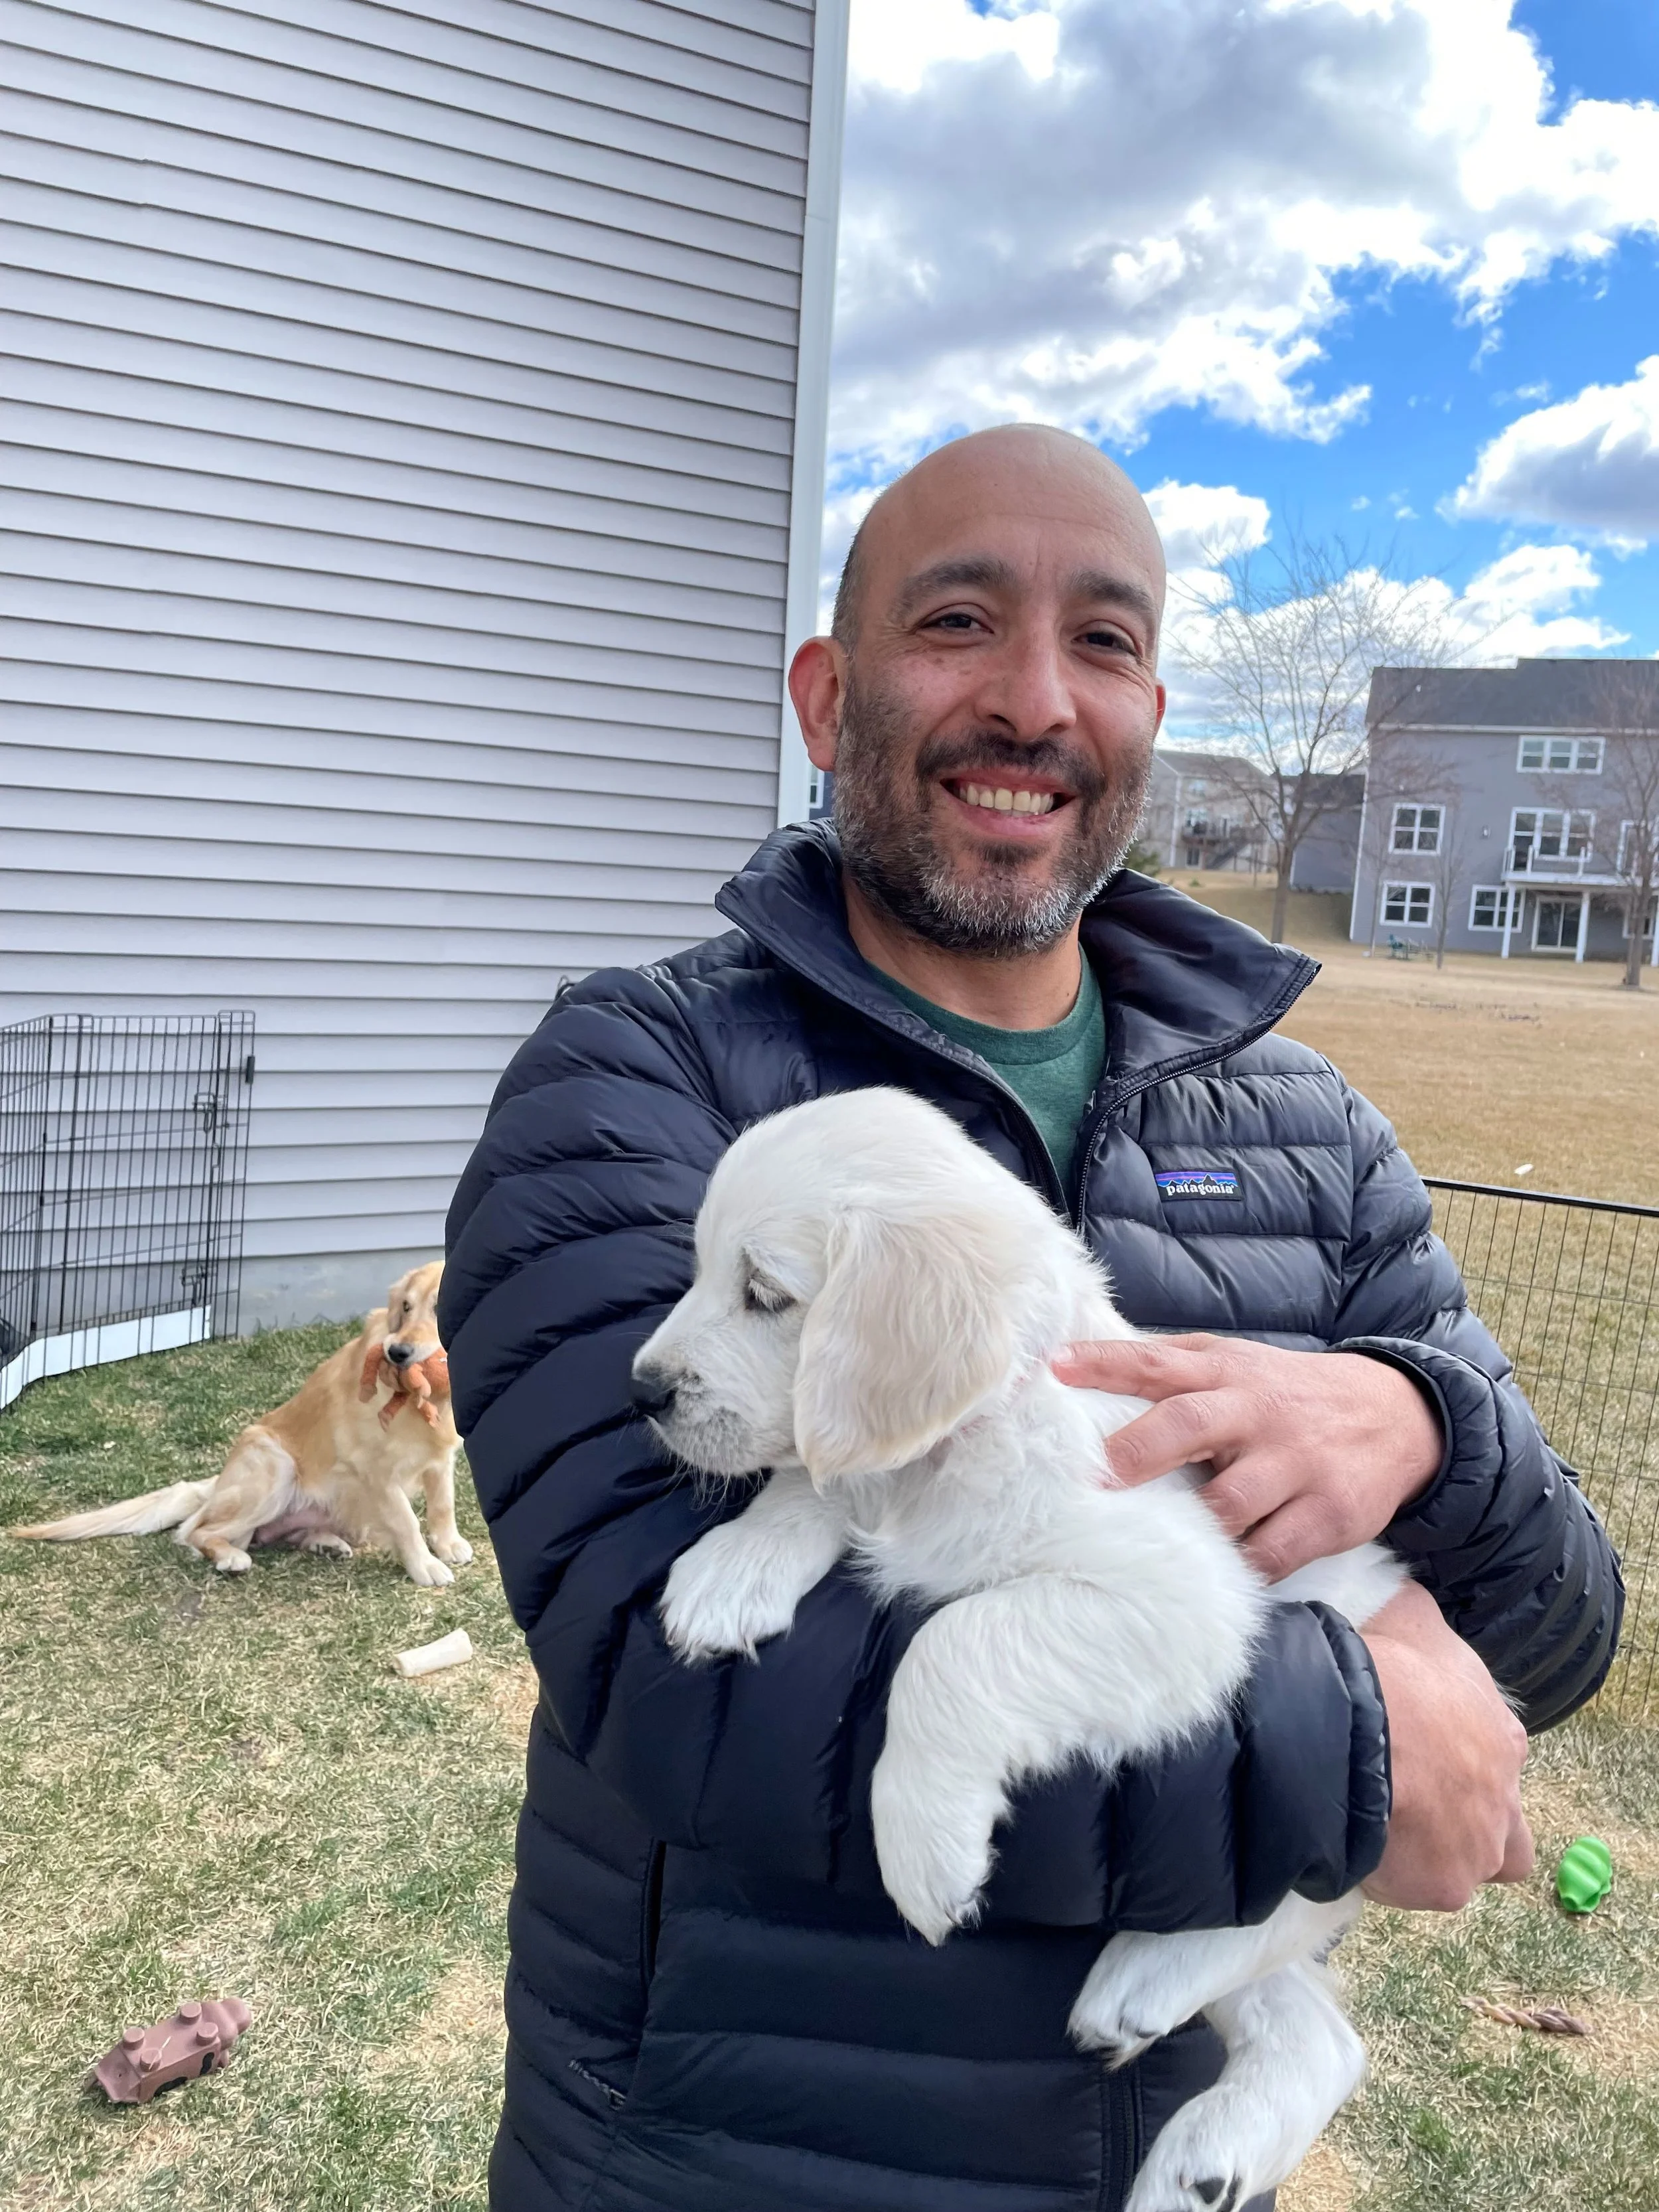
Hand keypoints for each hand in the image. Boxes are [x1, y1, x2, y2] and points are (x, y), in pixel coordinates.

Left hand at [1052, 1334, 1442, 1580]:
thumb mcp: (1234, 1364)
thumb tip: (1078, 1365)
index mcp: (1224, 1372)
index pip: (1155, 1360)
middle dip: (1136, 1453)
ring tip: (1140, 1549)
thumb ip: (1170, 1366)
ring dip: (1185, 1529)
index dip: (1104, 1362)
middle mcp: (1257, 1413)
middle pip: (1187, 1426)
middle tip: (1094, 1481)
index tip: (1054, 1368)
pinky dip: (1239, 1568)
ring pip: (1227, 1503)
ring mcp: (1295, 1464)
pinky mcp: (1329, 1513)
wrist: (1394, 1414)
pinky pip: (1273, 1552)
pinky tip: (1210, 1580)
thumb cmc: (1285, 1394)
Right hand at [1359, 1582, 1532, 1909]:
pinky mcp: (1443, 1887)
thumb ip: (1419, 1620)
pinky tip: (1350, 1845)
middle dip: (1471, 1829)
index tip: (1419, 1752)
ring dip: (1428, 1855)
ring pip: (1463, 1867)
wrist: (1355, 1723)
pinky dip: (1386, 1875)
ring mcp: (1478, 1848)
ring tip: (1373, 1829)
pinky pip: (1414, 1888)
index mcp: (1501, 1737)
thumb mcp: (1410, 1616)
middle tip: (1414, 1810)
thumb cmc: (1386, 1664)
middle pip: (1507, 1836)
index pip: (1500, 1759)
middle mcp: (1504, 1799)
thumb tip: (1405, 1599)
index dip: (1460, 1759)